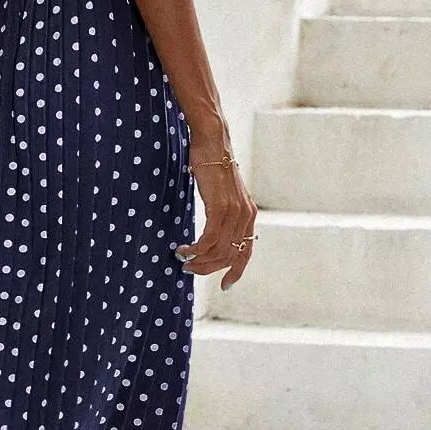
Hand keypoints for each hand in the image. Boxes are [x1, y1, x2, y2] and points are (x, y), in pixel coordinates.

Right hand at [175, 144, 257, 289]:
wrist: (212, 144)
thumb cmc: (211, 167)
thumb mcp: (222, 194)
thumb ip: (223, 213)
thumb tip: (212, 233)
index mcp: (248, 215)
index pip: (246, 252)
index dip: (236, 271)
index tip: (225, 286)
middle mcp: (245, 216)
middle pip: (229, 256)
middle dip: (208, 268)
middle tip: (189, 269)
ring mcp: (234, 213)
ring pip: (217, 250)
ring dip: (198, 260)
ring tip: (182, 259)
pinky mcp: (220, 208)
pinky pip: (208, 239)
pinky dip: (195, 249)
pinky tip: (183, 249)